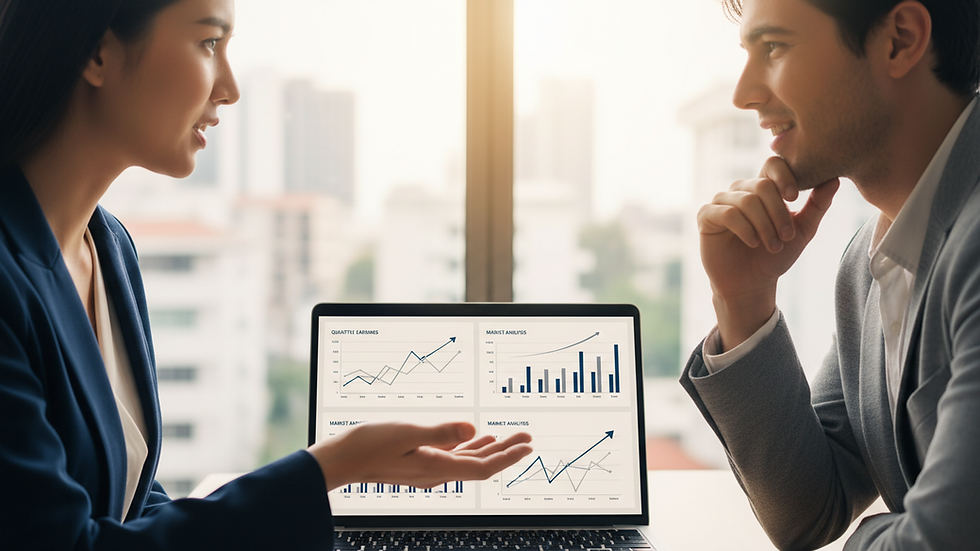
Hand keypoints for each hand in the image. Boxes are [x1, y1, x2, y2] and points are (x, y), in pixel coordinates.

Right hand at [308, 421, 532, 490]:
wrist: (342, 459)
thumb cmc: (370, 445)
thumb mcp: (407, 432)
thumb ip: (442, 432)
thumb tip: (473, 428)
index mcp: (437, 468)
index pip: (483, 467)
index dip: (508, 457)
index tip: (527, 446)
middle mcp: (436, 473)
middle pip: (480, 464)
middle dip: (506, 451)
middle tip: (527, 436)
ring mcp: (427, 469)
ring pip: (467, 460)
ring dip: (490, 448)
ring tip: (509, 437)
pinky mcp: (419, 462)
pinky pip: (452, 457)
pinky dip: (468, 447)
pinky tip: (474, 438)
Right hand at [696, 156, 838, 349]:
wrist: (752, 284)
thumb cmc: (775, 255)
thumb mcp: (803, 230)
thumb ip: (817, 205)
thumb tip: (835, 179)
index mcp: (763, 187)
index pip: (773, 165)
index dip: (785, 176)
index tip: (795, 198)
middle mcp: (740, 190)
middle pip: (762, 185)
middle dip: (778, 212)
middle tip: (786, 236)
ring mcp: (721, 202)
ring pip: (746, 200)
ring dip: (764, 225)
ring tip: (773, 245)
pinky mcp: (706, 217)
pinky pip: (727, 213)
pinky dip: (745, 229)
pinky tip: (753, 243)